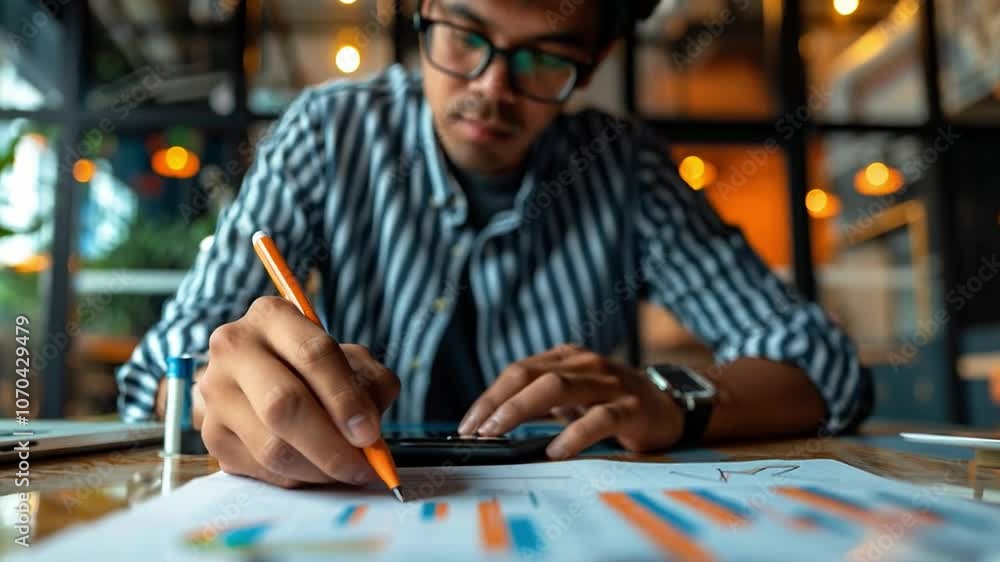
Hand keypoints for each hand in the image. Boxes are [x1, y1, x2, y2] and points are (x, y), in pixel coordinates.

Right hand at [196, 297, 399, 487]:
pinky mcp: (211, 433)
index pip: (312, 355)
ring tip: (345, 472)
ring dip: (318, 469)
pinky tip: (316, 471)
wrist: (261, 378)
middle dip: (330, 444)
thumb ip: (371, 384)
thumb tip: (368, 429)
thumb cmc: (316, 367)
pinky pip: (260, 469)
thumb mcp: (351, 360)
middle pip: (283, 404)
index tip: (369, 433)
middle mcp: (234, 347)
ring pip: (271, 446)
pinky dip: (297, 479)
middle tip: (361, 466)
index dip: (345, 398)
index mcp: (272, 316)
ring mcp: (216, 392)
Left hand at [458, 345, 683, 458]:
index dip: (489, 396)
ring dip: (521, 410)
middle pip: (531, 375)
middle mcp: (585, 364)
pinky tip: (554, 450)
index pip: (518, 371)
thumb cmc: (613, 402)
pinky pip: (599, 419)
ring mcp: (610, 384)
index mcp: (567, 358)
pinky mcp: (632, 408)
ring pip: (558, 388)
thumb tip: (492, 424)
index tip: (467, 424)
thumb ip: (539, 402)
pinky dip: (573, 434)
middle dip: (497, 402)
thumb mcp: (573, 395)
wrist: (672, 406)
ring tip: (499, 433)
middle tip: (475, 430)